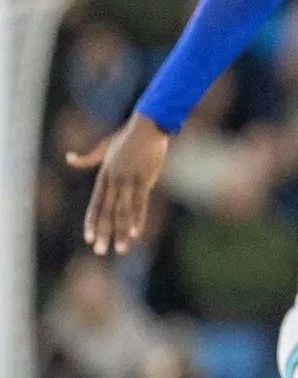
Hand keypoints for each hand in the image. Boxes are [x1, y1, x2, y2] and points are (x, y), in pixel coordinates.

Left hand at [66, 113, 170, 255]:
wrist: (147, 126)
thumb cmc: (127, 136)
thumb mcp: (105, 147)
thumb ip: (88, 158)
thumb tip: (68, 158)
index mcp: (105, 175)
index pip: (96, 203)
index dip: (91, 221)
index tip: (88, 238)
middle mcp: (114, 180)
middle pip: (107, 211)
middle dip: (103, 233)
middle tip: (100, 251)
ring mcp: (129, 180)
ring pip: (123, 211)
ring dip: (121, 231)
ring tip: (121, 249)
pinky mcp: (145, 179)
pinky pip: (140, 203)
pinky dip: (137, 219)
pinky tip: (135, 233)